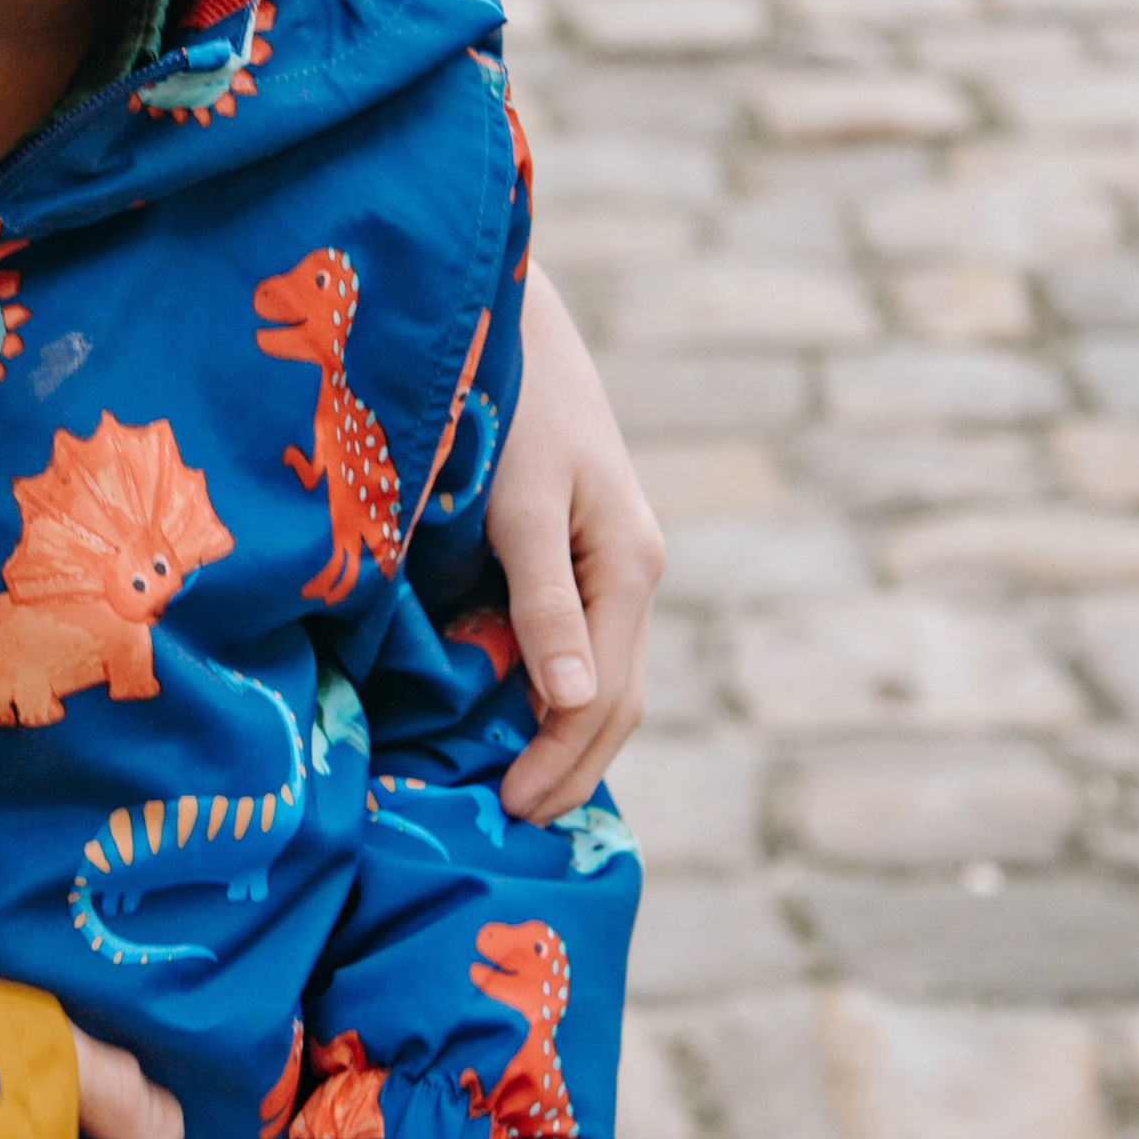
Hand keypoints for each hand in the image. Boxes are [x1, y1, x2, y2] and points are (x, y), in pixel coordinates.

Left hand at [488, 260, 664, 822]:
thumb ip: (544, 597)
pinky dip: (554, 690)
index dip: (560, 762)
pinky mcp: (578, 546)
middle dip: (571, 767)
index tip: (508, 809)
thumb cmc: (512, 402)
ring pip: (602, 673)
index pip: (605, 698)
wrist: (513, 316)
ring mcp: (609, 559)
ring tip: (517, 789)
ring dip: (566, 737)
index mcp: (628, 565)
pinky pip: (578, 640)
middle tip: (511, 822)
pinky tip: (516, 715)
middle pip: (616, 699)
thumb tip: (572, 700)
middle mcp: (630, 569)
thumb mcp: (523, 503)